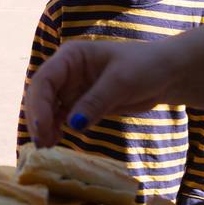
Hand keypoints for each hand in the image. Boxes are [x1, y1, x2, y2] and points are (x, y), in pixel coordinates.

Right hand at [23, 40, 176, 147]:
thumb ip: (96, 101)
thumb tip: (73, 124)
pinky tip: (56, 142)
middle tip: (42, 144)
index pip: (44, 79)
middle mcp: (65, 72)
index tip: (42, 127)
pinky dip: (55, 129)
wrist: (166, 75)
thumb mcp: (121, 81)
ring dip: (43, 127)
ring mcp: (71, 89)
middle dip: (38, 118)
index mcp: (71, 57)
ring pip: (46, 109)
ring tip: (47, 147)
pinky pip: (60, 118)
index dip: (39, 104)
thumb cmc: (145, 67)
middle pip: (40, 96)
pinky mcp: (79, 105)